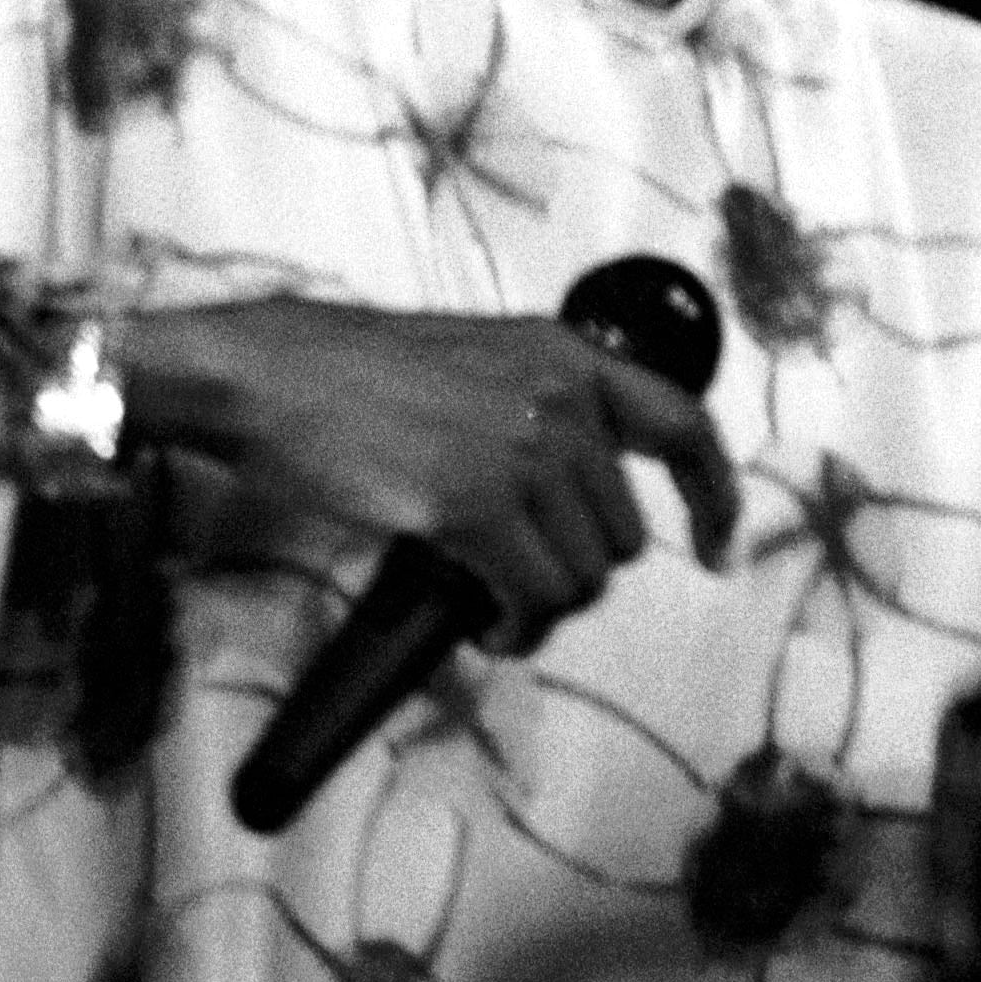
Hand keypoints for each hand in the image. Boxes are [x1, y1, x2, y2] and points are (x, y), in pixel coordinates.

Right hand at [122, 298, 737, 649]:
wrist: (265, 376)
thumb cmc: (340, 371)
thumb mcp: (468, 360)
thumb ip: (530, 408)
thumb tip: (566, 501)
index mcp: (560, 353)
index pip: (681, 422)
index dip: (713, 492)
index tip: (715, 542)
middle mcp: (557, 397)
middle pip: (622, 531)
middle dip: (576, 571)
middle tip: (517, 583)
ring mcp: (519, 448)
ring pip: (585, 576)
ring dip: (543, 607)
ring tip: (492, 604)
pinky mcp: (475, 502)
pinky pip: (535, 598)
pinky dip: (515, 628)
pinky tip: (484, 625)